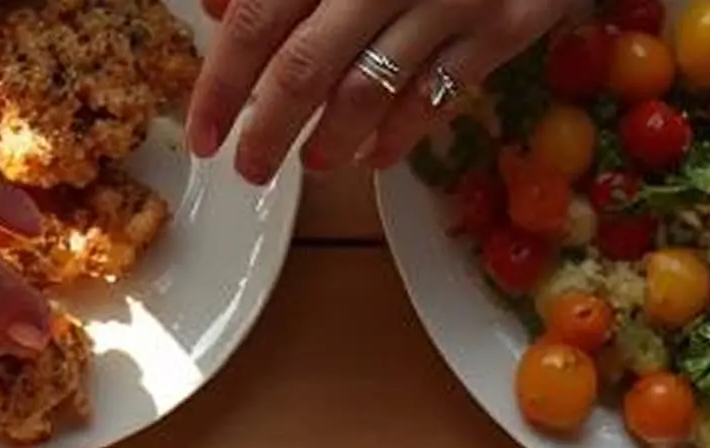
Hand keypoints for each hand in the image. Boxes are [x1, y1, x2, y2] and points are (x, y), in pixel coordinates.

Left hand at [187, 0, 575, 183]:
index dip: (223, 82)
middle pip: (306, 65)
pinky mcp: (505, 25)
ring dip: (331, 140)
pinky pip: (439, 95)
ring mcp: (452, 1)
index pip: (260, 17)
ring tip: (311, 163)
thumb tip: (218, 11)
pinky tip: (373, 155)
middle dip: (268, 130)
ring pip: (370, 88)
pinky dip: (399, 134)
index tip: (204, 133)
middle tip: (249, 169)